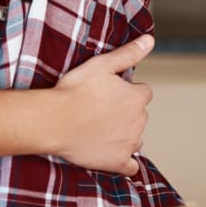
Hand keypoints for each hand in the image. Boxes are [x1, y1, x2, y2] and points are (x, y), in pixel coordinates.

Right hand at [51, 35, 154, 175]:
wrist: (56, 121)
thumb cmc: (75, 91)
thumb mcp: (102, 64)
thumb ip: (129, 53)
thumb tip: (150, 40)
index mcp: (136, 97)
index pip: (143, 92)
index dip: (127, 90)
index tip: (110, 92)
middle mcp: (139, 121)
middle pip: (139, 114)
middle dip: (126, 111)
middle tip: (101, 108)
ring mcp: (129, 144)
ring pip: (135, 137)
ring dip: (125, 133)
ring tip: (100, 128)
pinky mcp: (118, 162)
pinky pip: (131, 166)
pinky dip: (125, 161)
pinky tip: (113, 154)